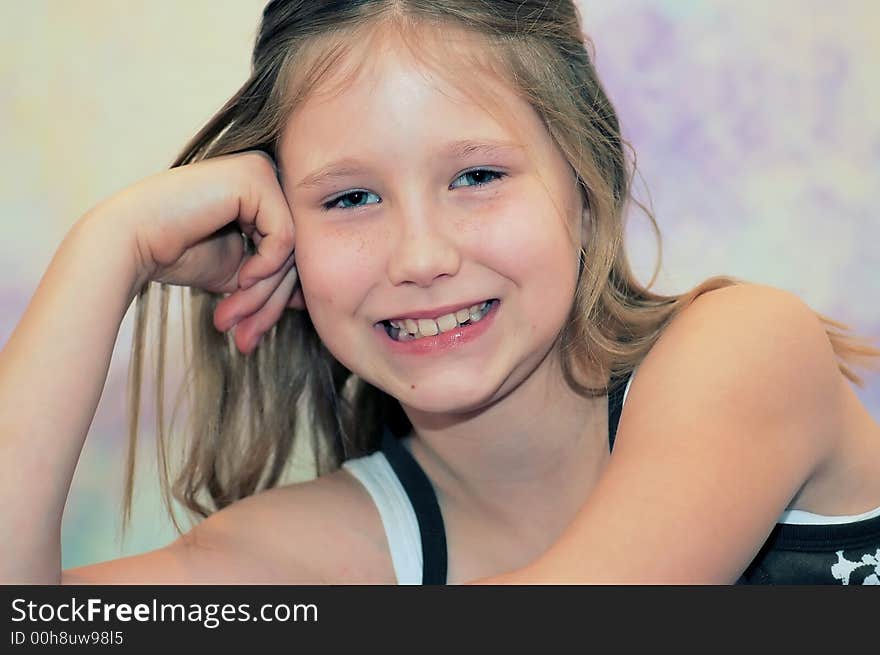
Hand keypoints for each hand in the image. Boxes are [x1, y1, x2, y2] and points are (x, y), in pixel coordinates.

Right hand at [89, 150, 303, 354]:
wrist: (130, 243)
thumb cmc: (176, 254)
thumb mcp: (240, 271)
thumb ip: (273, 275)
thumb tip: (311, 295)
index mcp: (263, 192)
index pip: (289, 250)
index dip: (275, 297)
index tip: (255, 332)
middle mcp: (266, 174)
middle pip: (294, 250)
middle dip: (270, 301)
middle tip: (247, 338)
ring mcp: (262, 170)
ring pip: (292, 248)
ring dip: (264, 293)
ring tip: (234, 318)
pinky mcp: (255, 176)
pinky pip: (284, 237)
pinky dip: (266, 266)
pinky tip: (240, 277)